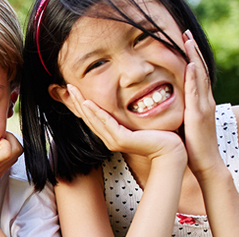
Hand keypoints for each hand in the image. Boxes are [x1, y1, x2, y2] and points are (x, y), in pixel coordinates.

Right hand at [63, 84, 183, 159]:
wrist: (171, 151)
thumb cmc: (160, 137)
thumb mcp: (140, 123)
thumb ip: (131, 117)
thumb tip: (127, 104)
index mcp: (112, 135)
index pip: (93, 117)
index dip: (82, 104)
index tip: (75, 90)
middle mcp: (110, 139)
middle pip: (88, 117)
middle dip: (77, 101)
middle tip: (68, 86)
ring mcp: (114, 141)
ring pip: (93, 119)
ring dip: (82, 103)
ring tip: (73, 90)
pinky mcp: (122, 140)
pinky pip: (106, 123)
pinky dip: (96, 112)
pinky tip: (88, 103)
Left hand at [181, 30, 221, 172]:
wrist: (205, 163)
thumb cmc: (193, 145)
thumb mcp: (186, 122)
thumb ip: (182, 110)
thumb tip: (170, 103)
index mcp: (200, 102)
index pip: (196, 75)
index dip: (191, 57)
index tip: (184, 41)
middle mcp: (204, 101)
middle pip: (200, 70)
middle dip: (193, 50)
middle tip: (185, 32)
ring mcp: (203, 107)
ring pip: (200, 77)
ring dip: (194, 57)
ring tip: (188, 41)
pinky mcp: (198, 115)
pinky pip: (196, 93)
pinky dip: (195, 78)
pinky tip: (191, 65)